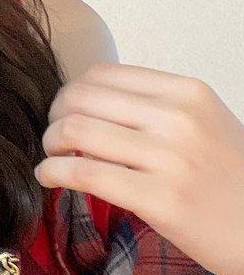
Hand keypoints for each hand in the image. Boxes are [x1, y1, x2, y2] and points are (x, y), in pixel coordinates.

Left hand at [35, 62, 243, 274]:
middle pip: (80, 97)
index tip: (65, 111)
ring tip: (52, 158)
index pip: (101, 73)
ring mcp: (171, 159)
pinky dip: (53, 173)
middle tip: (54, 137)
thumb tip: (82, 97)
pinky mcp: (161, 201)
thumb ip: (152, 105)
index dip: (71, 91)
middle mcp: (179, 118)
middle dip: (54, 117)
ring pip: (74, 131)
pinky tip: (49, 178)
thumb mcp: (202, 122)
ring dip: (50, 145)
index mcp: (187, 92)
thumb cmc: (227, 178)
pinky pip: (84, 175)